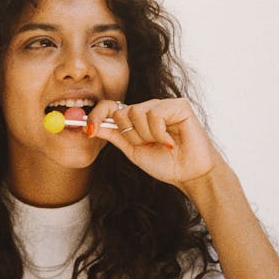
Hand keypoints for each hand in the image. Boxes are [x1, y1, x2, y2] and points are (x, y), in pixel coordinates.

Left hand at [89, 97, 220, 188]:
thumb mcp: (133, 151)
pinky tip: (170, 141)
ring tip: (161, 144)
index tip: (88, 129)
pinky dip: (159, 132)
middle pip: (121, 111)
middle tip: (147, 145)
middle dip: (130, 135)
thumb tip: (89, 126)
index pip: (110, 107)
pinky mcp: (179, 105)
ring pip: (137, 111)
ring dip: (146, 135)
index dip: (97, 115)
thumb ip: (114, 136)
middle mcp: (149, 108)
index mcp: (137, 118)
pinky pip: (155, 114)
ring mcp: (164, 105)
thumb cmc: (166, 164)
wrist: (190, 174)